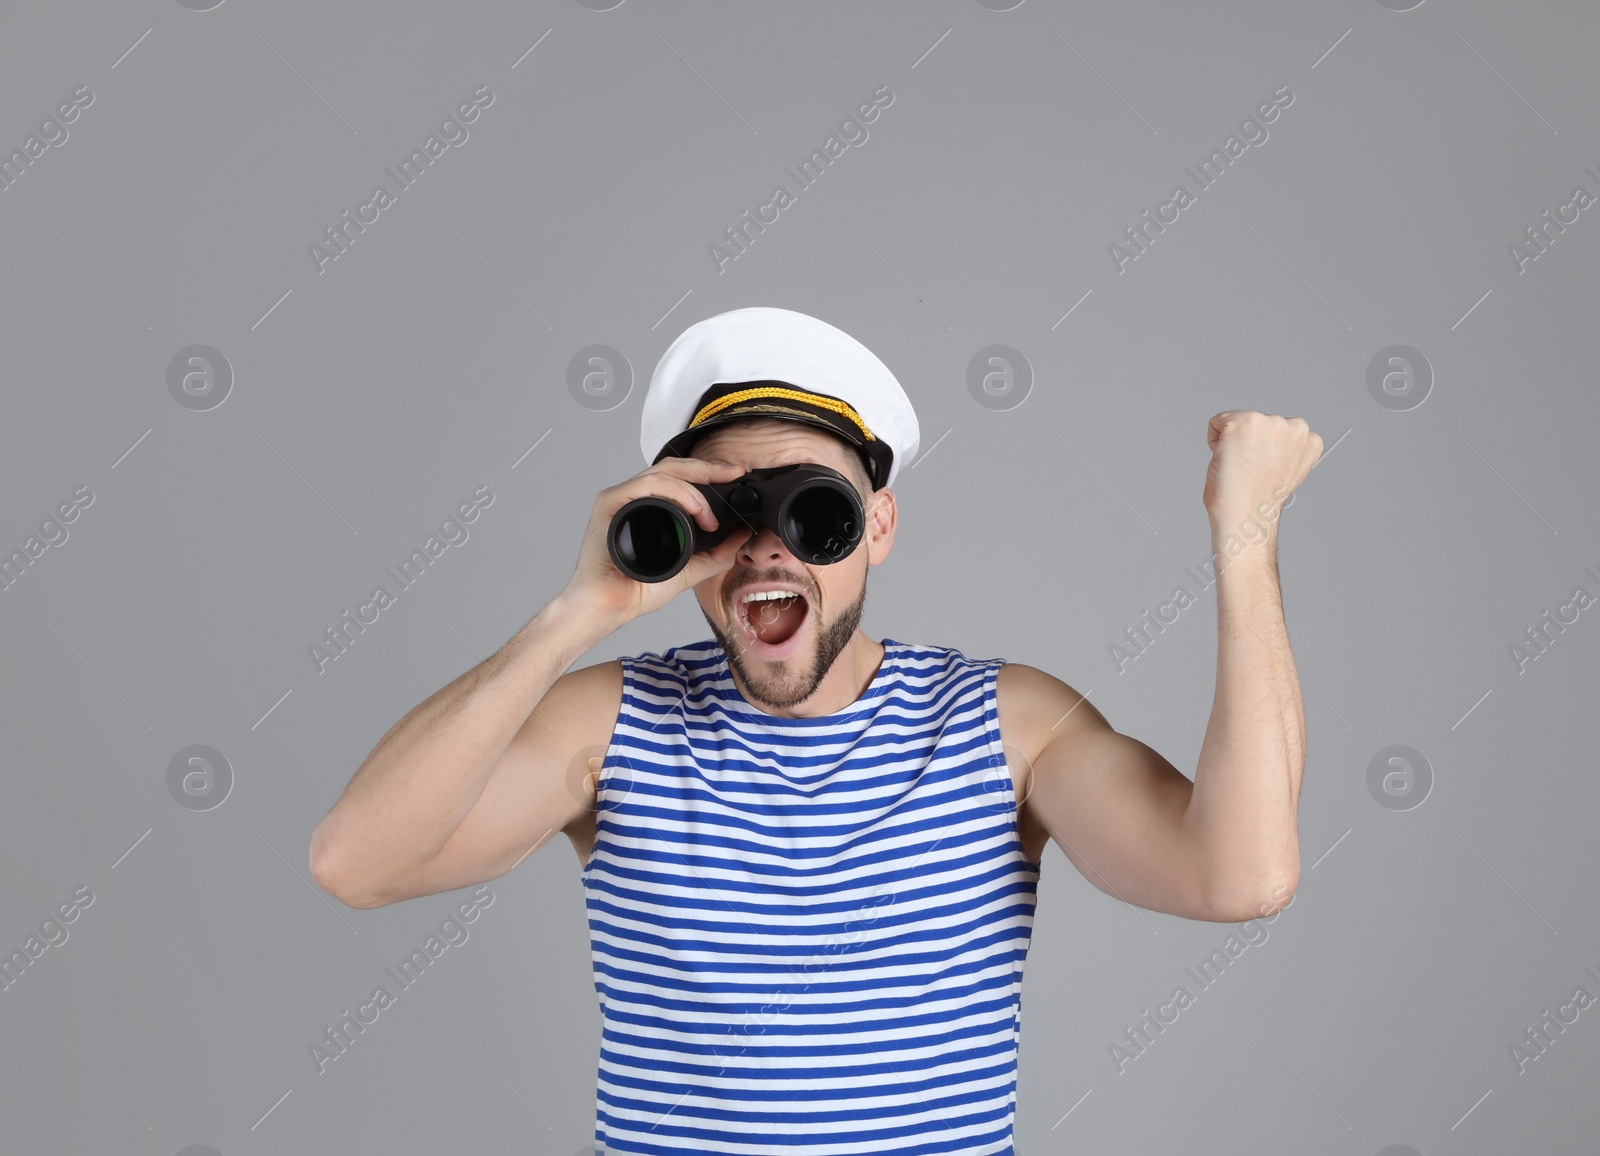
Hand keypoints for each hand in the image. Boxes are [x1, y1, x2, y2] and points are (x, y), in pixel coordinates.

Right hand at [561, 456, 754, 630]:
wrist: (609, 607)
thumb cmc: (635, 589)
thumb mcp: (689, 570)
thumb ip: (716, 554)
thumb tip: (743, 534)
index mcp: (649, 506)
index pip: (681, 477)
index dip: (709, 472)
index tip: (736, 475)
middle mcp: (635, 497)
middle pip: (674, 467)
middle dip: (708, 468)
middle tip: (734, 474)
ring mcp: (621, 498)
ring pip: (662, 472)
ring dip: (694, 488)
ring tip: (710, 516)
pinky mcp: (610, 503)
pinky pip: (646, 486)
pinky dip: (674, 493)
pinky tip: (694, 510)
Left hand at [1203, 410, 1321, 521]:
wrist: (1246, 514)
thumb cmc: (1258, 501)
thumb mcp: (1285, 471)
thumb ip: (1284, 452)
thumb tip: (1270, 444)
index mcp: (1309, 440)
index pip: (1277, 433)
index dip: (1263, 452)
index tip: (1263, 470)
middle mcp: (1295, 427)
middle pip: (1258, 424)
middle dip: (1249, 443)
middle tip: (1249, 469)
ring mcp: (1271, 422)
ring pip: (1238, 422)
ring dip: (1233, 441)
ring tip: (1240, 466)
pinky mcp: (1245, 421)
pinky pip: (1217, 422)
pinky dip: (1215, 440)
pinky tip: (1226, 459)